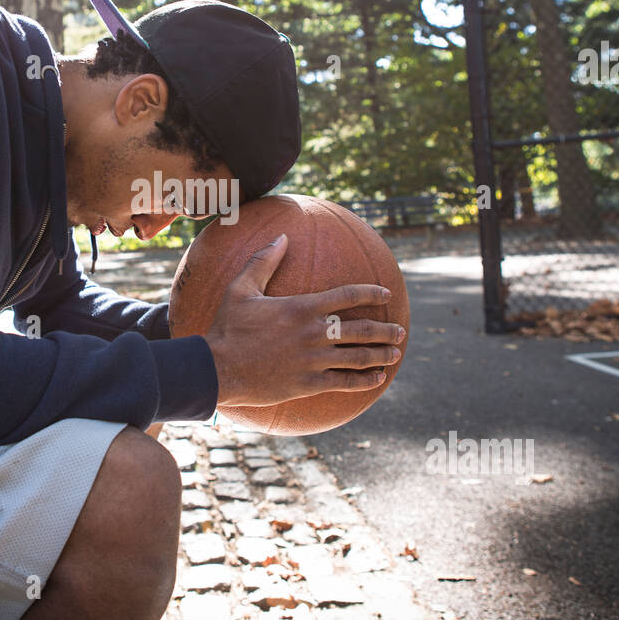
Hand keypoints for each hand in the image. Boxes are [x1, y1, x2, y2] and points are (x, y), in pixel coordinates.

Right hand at [202, 234, 404, 407]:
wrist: (218, 368)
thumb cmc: (228, 328)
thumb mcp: (241, 289)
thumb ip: (264, 261)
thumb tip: (282, 236)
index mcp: (302, 307)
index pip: (348, 295)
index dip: (371, 292)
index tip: (385, 292)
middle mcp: (314, 333)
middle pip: (363, 329)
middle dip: (387, 330)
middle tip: (400, 331)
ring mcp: (314, 361)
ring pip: (360, 357)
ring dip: (382, 355)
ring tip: (396, 353)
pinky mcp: (309, 383)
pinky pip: (345, 383)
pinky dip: (366, 380)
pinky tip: (378, 378)